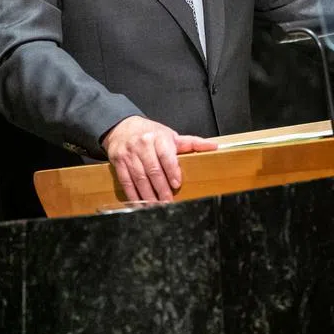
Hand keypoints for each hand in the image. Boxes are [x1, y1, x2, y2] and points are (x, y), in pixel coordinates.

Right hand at [101, 116, 216, 202]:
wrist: (123, 127)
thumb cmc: (151, 134)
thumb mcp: (171, 135)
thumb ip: (192, 143)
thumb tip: (214, 146)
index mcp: (159, 137)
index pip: (166, 155)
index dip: (171, 170)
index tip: (176, 184)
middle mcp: (143, 145)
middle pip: (153, 170)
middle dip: (161, 188)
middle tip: (168, 202)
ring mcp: (129, 154)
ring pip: (139, 178)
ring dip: (148, 195)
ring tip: (156, 206)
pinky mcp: (118, 162)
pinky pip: (126, 181)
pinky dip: (133, 194)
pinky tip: (140, 203)